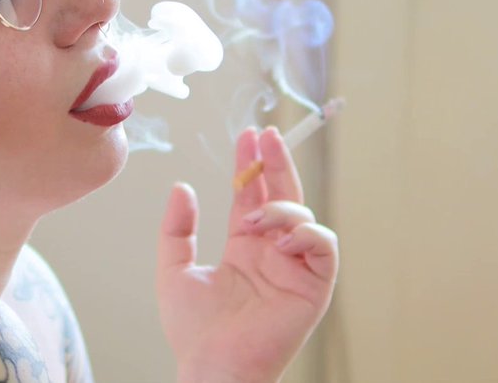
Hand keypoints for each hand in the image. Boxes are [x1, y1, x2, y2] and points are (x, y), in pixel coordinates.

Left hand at [156, 127, 337, 382]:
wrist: (212, 368)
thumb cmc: (194, 331)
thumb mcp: (174, 269)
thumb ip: (177, 228)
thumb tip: (182, 187)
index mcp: (244, 247)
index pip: (252, 195)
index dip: (252, 166)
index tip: (248, 137)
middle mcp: (272, 252)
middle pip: (283, 196)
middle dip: (276, 164)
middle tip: (267, 138)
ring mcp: (294, 268)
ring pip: (304, 217)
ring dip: (283, 207)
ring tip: (255, 218)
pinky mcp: (313, 287)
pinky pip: (324, 249)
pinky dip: (307, 234)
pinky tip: (281, 239)